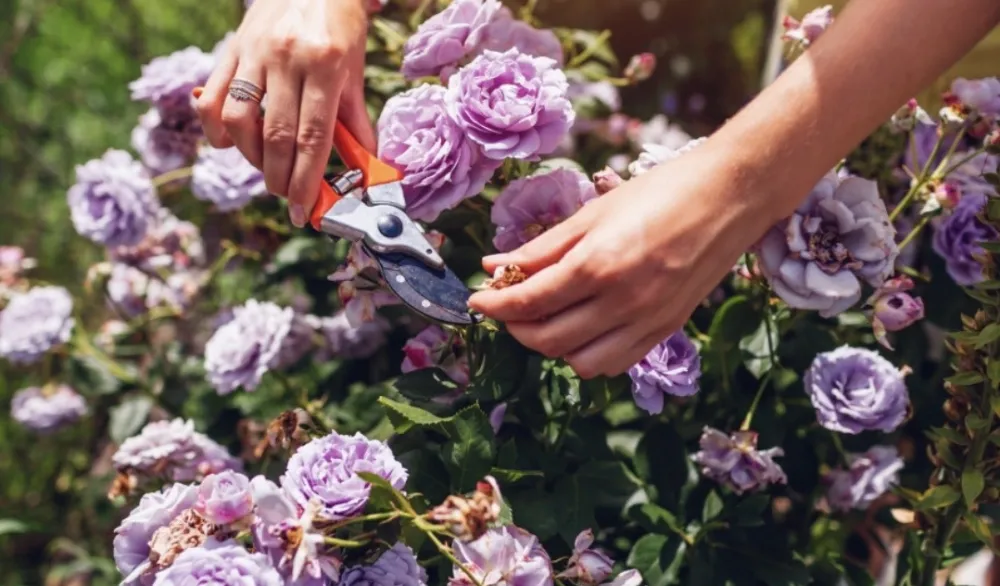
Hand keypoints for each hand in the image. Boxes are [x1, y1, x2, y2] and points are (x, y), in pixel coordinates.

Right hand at [195, 0, 374, 226]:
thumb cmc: (339, 26)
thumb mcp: (353, 69)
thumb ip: (354, 120)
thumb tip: (365, 167)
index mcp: (325, 65)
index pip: (313, 137)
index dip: (306, 180)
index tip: (304, 211)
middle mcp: (287, 59)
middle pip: (277, 135)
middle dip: (280, 178)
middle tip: (287, 197)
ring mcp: (255, 53)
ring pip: (240, 120)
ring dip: (251, 157)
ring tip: (267, 167)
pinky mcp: (232, 49)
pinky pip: (213, 97)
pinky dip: (216, 129)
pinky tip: (229, 144)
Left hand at [468, 144, 779, 378]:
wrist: (730, 196)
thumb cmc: (661, 191)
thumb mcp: (594, 213)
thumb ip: (542, 248)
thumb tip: (494, 267)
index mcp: (598, 265)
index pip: (528, 301)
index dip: (493, 305)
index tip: (476, 300)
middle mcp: (622, 302)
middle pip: (547, 339)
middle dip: (515, 327)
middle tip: (507, 305)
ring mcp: (647, 321)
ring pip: (578, 362)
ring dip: (551, 346)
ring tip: (545, 316)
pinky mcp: (665, 330)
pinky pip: (614, 362)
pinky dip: (587, 355)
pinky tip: (581, 328)